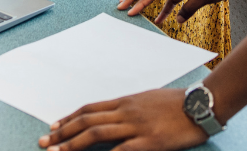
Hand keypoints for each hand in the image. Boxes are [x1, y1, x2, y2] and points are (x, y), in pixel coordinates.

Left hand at [38, 89, 206, 150]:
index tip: (53, 126)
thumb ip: (129, 109)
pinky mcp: (150, 142)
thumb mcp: (148, 100)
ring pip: (97, 134)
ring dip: (73, 144)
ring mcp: (137, 126)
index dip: (69, 118)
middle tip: (44, 142)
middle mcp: (126, 112)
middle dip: (62, 133)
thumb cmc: (177, 104)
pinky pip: (122, 150)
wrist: (202, 104)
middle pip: (87, 121)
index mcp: (125, 102)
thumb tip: (113, 116)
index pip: (89, 109)